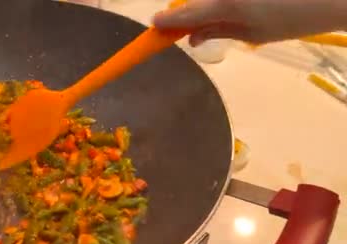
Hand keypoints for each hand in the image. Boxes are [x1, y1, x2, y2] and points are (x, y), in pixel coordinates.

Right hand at [153, 0, 346, 45]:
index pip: (186, 14)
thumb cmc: (292, 20)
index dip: (168, 21)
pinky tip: (240, 9)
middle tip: (192, 30)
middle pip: (197, 1)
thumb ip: (217, 32)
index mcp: (223, 4)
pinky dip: (222, 3)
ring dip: (208, 7)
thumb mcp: (253, 34)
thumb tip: (192, 37)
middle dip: (191, 13)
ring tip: (221, 22)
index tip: (153, 25)